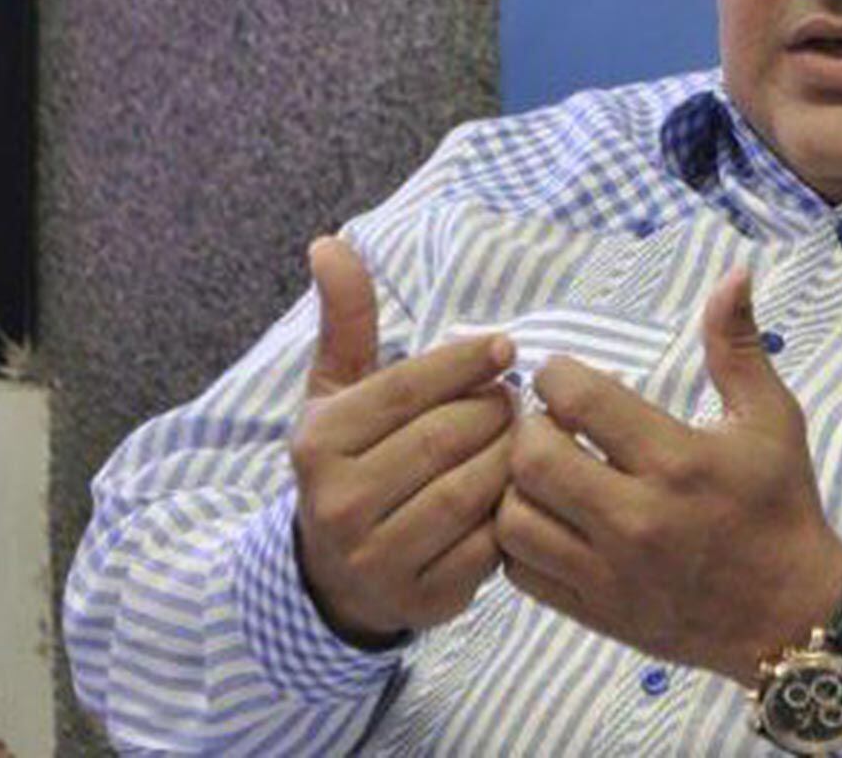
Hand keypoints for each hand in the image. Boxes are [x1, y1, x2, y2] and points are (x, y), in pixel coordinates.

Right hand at [289, 237, 518, 646]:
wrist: (334, 576)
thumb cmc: (351, 462)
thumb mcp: (338, 392)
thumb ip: (346, 320)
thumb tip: (329, 241)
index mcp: (319, 443)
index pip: (408, 388)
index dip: (466, 362)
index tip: (504, 347)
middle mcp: (338, 502)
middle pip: (449, 437)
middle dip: (495, 410)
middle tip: (515, 397)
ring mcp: (377, 557)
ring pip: (473, 489)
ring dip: (512, 457)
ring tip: (522, 436)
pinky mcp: (420, 600)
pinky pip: (489, 546)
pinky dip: (511, 515)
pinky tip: (516, 493)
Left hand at [495, 268, 841, 682]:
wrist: (790, 616)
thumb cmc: (780, 506)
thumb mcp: (771, 419)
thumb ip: (738, 345)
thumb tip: (734, 273)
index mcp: (678, 461)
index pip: (579, 400)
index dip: (557, 375)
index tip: (566, 379)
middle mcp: (638, 517)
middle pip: (532, 457)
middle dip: (528, 427)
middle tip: (548, 423)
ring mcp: (610, 571)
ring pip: (513, 516)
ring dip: (515, 484)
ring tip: (543, 471)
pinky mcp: (595, 609)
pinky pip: (518, 570)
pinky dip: (518, 539)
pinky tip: (546, 517)